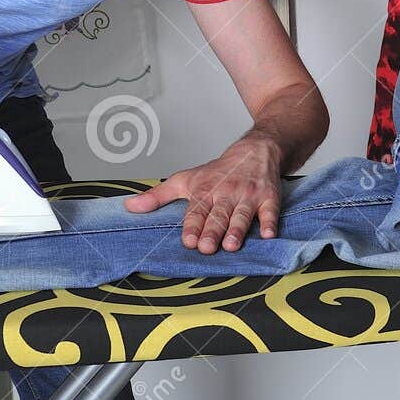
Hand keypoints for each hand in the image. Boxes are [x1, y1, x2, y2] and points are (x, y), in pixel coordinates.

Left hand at [123, 134, 283, 252]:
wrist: (254, 151)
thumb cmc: (217, 171)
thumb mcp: (185, 180)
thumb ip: (157, 197)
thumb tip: (129, 208)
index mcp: (204, 190)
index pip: (197, 211)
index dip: (192, 226)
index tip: (189, 241)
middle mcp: (226, 193)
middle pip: (218, 215)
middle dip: (212, 231)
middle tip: (207, 248)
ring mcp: (248, 196)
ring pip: (242, 215)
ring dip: (237, 230)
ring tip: (232, 245)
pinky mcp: (268, 198)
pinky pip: (270, 211)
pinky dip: (270, 222)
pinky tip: (269, 234)